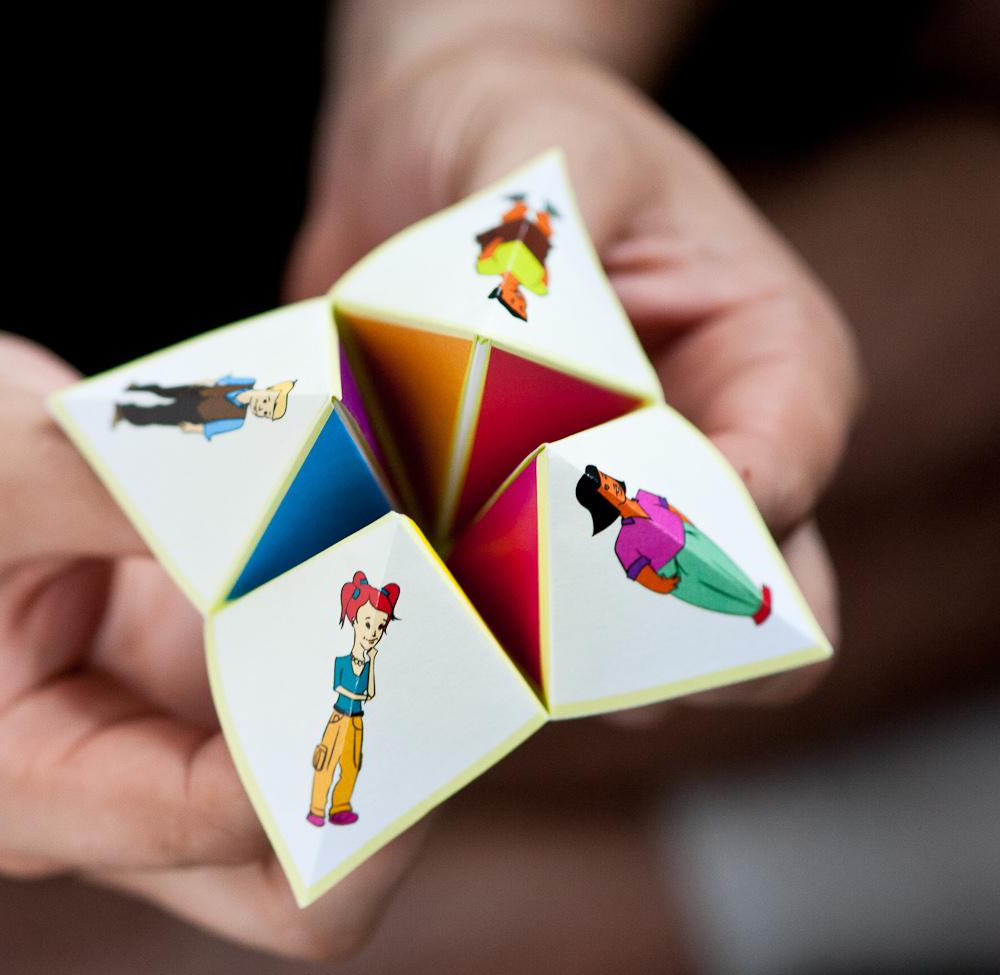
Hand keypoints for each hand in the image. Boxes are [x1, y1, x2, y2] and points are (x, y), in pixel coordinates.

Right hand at [0, 331, 424, 956]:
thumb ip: (137, 485)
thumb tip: (313, 493)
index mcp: (23, 786)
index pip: (219, 824)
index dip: (325, 739)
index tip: (390, 609)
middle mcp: (109, 807)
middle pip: (300, 892)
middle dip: (399, 790)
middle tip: (458, 649)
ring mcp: (167, 762)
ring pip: (334, 826)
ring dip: (404, 727)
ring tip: (448, 593)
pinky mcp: (208, 708)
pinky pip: (322, 730)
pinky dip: (378, 668)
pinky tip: (404, 564)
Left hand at [289, 40, 857, 706]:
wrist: (418, 155)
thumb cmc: (508, 130)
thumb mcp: (548, 159)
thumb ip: (558, 267)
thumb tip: (530, 386)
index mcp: (767, 361)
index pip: (776, 490)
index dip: (685, 537)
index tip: (562, 524)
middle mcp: (710, 461)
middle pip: (735, 626)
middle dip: (626, 640)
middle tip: (502, 596)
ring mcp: (614, 521)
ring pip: (623, 663)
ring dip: (526, 648)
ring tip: (421, 577)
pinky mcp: (521, 549)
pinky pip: (515, 643)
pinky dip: (457, 635)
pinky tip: (379, 584)